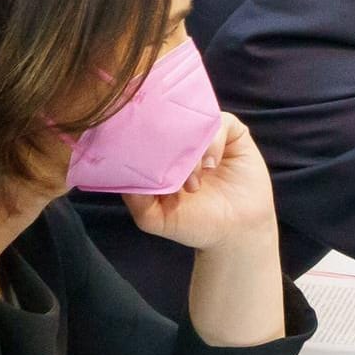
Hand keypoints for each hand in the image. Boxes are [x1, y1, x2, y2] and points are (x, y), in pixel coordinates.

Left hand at [124, 112, 276, 250]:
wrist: (237, 232)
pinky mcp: (231, 133)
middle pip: (168, 122)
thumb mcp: (156, 218)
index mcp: (160, 156)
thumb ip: (136, 198)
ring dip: (192, 149)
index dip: (141, 141)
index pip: (145, 133)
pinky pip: (221, 122)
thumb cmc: (195, 223)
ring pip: (194, 122)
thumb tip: (118, 173)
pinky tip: (212, 164)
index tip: (144, 160)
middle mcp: (182, 141)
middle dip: (168, 147)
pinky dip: (214, 142)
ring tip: (196, 180)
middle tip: (175, 176)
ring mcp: (207, 135)